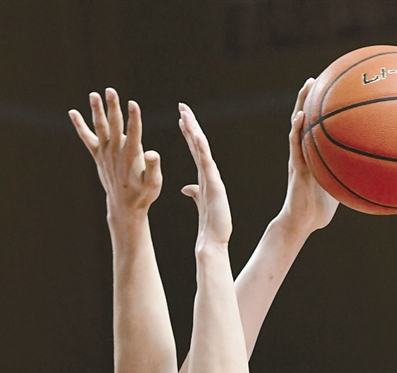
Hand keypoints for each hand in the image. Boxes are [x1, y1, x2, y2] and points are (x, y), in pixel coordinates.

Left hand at [69, 89, 161, 216]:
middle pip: (114, 126)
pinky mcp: (98, 156)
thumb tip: (152, 153)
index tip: (132, 104)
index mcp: (131, 157)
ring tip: (94, 95)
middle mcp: (116, 152)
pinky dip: (80, 126)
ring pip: (100, 128)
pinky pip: (87, 139)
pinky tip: (72, 112)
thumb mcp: (154, 184)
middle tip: (110, 90)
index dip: (134, 118)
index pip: (133, 134)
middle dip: (113, 108)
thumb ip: (153, 168)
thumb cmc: (143, 194)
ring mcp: (105, 153)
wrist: (125, 207)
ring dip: (97, 111)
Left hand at [178, 104, 232, 247]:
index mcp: (204, 177)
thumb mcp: (199, 203)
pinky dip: (202, 148)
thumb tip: (185, 188)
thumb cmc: (210, 224)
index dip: (188, 133)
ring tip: (185, 115)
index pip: (195, 150)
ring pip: (202, 150)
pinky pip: (207, 163)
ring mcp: (212, 178)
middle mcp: (209, 174)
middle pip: (198, 144)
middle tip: (182, 107)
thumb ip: (194, 192)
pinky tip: (197, 136)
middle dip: (191, 125)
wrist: (214, 240)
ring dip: (194, 131)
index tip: (181, 119)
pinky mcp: (214, 185)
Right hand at [278, 79, 337, 235]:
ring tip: (308, 84)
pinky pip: (295, 144)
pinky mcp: (295, 166)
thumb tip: (377, 174)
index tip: (332, 89)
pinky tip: (301, 116)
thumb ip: (352, 177)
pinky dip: (297, 129)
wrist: (302, 223)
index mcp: (314, 155)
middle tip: (318, 77)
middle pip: (307, 119)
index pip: (318, 128)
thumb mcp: (341, 188)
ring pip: (298, 125)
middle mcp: (305, 152)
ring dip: (302, 103)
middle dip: (311, 97)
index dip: (322, 110)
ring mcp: (298, 157)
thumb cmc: (320, 210)